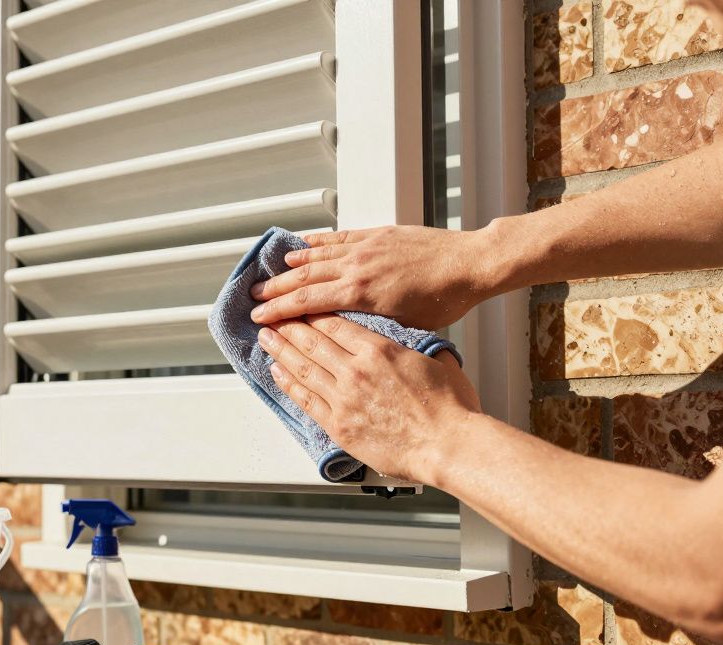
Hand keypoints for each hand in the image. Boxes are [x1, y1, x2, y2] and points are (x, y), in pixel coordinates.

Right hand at [249, 226, 500, 329]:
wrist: (469, 264)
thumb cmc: (445, 300)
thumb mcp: (403, 326)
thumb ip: (369, 325)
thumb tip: (343, 332)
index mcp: (361, 295)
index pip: (308, 304)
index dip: (279, 312)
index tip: (260, 319)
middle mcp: (357, 268)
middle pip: (304, 279)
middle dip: (275, 290)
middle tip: (253, 299)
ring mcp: (365, 248)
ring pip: (316, 256)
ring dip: (289, 267)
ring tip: (268, 275)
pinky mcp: (376, 234)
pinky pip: (337, 237)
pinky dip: (315, 242)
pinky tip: (300, 245)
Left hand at [257, 315, 480, 483]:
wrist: (447, 445)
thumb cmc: (449, 409)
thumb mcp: (437, 361)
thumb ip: (415, 349)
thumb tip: (412, 344)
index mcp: (379, 350)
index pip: (334, 324)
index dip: (312, 313)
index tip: (299, 307)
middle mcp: (355, 371)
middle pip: (312, 342)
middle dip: (288, 326)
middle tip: (273, 317)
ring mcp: (344, 399)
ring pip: (303, 368)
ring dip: (280, 350)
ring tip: (266, 338)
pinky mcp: (339, 426)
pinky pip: (306, 400)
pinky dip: (289, 383)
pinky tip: (277, 372)